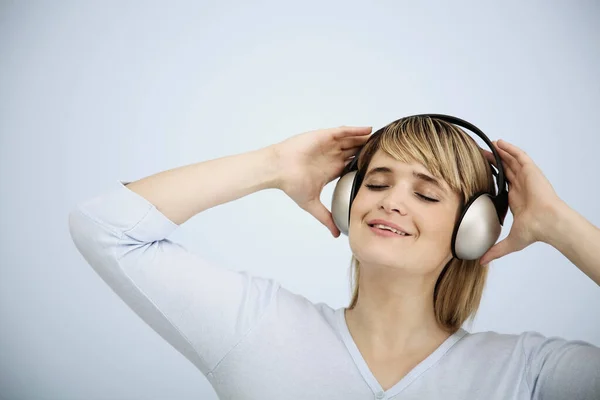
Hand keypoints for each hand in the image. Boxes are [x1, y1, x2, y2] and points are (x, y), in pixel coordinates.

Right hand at [273, 126, 371, 236]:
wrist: (278, 169)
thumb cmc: (291, 184)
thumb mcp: (313, 204)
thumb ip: (326, 217)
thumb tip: (336, 234)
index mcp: (332, 170)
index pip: (353, 166)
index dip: (366, 166)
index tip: (381, 170)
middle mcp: (332, 157)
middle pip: (356, 151)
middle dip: (369, 151)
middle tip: (387, 152)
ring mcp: (329, 145)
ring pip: (352, 141)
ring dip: (365, 140)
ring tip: (381, 139)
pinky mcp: (324, 136)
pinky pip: (343, 131)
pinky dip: (356, 130)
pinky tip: (368, 130)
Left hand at [478, 139, 562, 264]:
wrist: (548, 222)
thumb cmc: (536, 230)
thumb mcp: (510, 241)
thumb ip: (495, 250)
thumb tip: (482, 261)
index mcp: (516, 199)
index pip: (503, 184)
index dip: (492, 177)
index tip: (479, 173)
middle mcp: (521, 186)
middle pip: (505, 170)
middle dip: (493, 162)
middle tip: (479, 154)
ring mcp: (526, 178)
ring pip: (511, 161)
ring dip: (500, 153)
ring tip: (488, 145)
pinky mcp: (531, 172)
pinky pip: (520, 156)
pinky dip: (510, 149)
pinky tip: (500, 142)